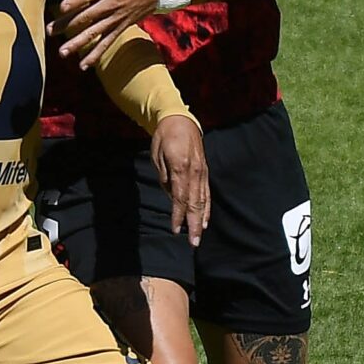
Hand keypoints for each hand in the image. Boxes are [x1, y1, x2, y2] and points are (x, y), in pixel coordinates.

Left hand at [50, 0, 160, 68]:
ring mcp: (116, 18)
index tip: (61, 8)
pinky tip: (84, 66)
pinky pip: (107, 42)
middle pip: (87, 16)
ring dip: (78, 44)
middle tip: (51, 32)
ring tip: (63, 53)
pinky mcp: (121, 27)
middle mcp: (111, 4)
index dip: (75, 1)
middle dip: (69, 25)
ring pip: (95, 33)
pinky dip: (96, 54)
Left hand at [150, 115, 209, 247]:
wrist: (181, 120)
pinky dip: (206, 208)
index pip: (179, 197)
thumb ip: (164, 177)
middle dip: (193, 224)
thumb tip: (171, 196)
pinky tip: (204, 219)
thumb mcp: (157, 155)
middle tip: (194, 243)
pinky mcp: (205, 172)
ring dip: (201, 219)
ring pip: (202, 200)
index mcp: (181, 167)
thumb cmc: (164, 138)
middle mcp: (194, 171)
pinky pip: (206, 193)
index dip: (178, 216)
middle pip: (194, 203)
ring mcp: (202, 172)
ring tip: (199, 235)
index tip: (176, 230)